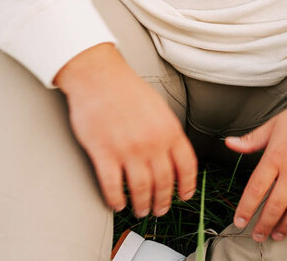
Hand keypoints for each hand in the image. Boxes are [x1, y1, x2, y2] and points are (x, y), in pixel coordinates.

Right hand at [54, 43, 196, 216]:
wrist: (99, 77)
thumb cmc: (127, 90)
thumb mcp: (159, 108)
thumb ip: (167, 132)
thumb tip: (174, 155)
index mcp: (169, 130)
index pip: (187, 166)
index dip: (187, 185)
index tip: (185, 196)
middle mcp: (152, 142)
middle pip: (164, 183)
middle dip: (163, 201)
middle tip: (160, 210)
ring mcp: (128, 149)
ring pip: (140, 189)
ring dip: (142, 205)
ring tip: (141, 211)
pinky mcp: (103, 154)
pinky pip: (112, 187)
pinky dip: (116, 200)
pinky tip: (117, 204)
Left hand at [225, 81, 286, 241]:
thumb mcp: (274, 124)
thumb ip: (251, 140)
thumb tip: (229, 144)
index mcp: (276, 155)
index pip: (256, 189)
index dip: (246, 209)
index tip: (239, 221)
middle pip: (275, 206)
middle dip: (264, 225)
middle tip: (257, 235)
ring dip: (285, 226)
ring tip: (277, 234)